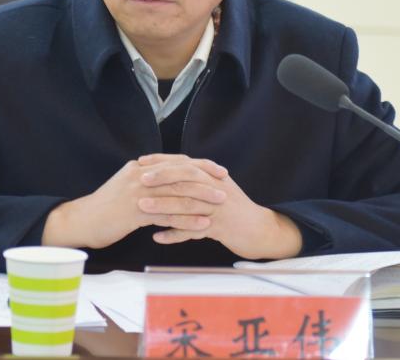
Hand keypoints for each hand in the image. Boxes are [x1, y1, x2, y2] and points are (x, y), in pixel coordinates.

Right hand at [41, 155, 229, 249]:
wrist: (81, 222)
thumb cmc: (106, 208)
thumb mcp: (127, 186)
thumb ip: (147, 180)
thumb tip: (169, 179)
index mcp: (140, 167)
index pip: (176, 162)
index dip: (200, 165)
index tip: (219, 170)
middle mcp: (140, 175)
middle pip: (180, 175)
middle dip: (206, 180)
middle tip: (225, 186)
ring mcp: (137, 193)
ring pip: (176, 194)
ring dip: (201, 200)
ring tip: (220, 205)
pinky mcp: (134, 212)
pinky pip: (167, 215)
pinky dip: (187, 220)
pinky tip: (202, 225)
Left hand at [136, 153, 302, 260]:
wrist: (260, 230)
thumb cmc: (234, 210)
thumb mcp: (218, 188)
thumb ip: (198, 180)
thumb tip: (170, 171)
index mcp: (214, 176)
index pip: (185, 162)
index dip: (162, 161)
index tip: (141, 162)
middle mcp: (217, 188)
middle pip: (186, 178)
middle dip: (161, 177)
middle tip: (139, 179)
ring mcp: (219, 208)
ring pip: (188, 203)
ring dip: (163, 205)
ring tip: (142, 207)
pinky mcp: (221, 228)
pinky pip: (194, 231)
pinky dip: (175, 234)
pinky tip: (158, 237)